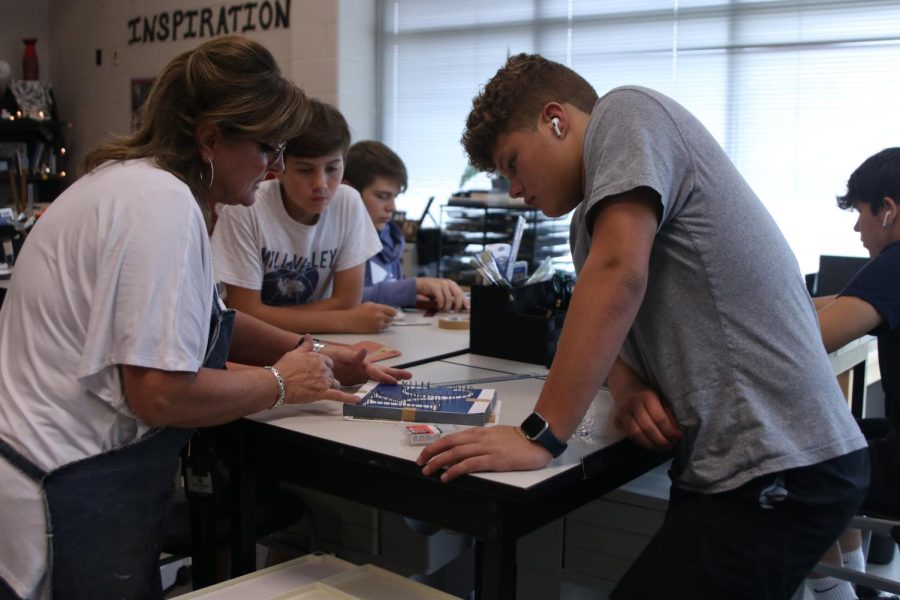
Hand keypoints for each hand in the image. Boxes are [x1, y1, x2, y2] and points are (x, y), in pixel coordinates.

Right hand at [272, 336, 359, 403]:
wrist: (276, 383)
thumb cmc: (283, 369)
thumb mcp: (295, 353)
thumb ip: (305, 345)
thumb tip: (308, 336)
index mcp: (319, 358)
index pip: (329, 363)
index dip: (322, 368)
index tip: (313, 372)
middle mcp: (324, 368)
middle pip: (331, 374)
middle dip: (323, 378)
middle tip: (309, 382)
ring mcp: (324, 380)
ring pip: (334, 384)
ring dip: (327, 387)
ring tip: (314, 389)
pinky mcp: (322, 392)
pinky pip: (339, 396)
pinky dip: (349, 398)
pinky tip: (357, 400)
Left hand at [320, 344, 411, 385]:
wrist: (316, 360)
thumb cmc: (327, 355)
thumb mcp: (338, 354)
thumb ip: (351, 355)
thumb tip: (364, 352)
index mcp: (359, 361)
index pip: (374, 369)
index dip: (384, 375)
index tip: (394, 381)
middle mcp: (361, 368)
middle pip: (381, 371)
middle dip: (394, 373)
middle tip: (409, 376)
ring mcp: (359, 374)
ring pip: (376, 378)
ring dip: (388, 380)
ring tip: (400, 383)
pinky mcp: (354, 380)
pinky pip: (366, 385)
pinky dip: (375, 388)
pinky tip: (382, 391)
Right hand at [344, 302, 396, 332]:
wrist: (349, 320)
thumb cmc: (358, 311)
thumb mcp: (369, 304)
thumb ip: (380, 307)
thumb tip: (388, 310)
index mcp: (378, 308)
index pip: (393, 311)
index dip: (392, 313)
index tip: (391, 314)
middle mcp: (379, 316)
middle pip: (391, 319)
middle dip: (389, 318)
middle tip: (384, 318)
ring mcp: (377, 324)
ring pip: (387, 325)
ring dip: (384, 323)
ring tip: (377, 321)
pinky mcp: (375, 330)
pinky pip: (382, 329)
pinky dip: (379, 328)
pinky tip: (373, 325)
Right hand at [414, 277, 469, 311]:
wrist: (419, 284)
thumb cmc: (431, 289)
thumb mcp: (443, 292)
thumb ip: (450, 297)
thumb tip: (459, 305)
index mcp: (452, 284)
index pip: (461, 293)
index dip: (465, 301)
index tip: (468, 308)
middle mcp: (448, 283)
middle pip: (458, 295)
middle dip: (458, 304)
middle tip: (456, 311)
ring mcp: (442, 284)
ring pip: (449, 298)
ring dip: (447, 306)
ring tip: (444, 309)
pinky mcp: (435, 287)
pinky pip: (441, 298)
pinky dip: (441, 304)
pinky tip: (439, 306)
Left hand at [416, 425, 550, 481]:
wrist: (537, 439)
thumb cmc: (518, 439)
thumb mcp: (495, 435)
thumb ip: (480, 441)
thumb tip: (465, 449)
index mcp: (479, 433)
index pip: (451, 438)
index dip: (435, 446)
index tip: (425, 454)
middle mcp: (479, 438)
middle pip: (449, 443)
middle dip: (431, 453)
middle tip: (420, 463)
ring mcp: (486, 448)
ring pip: (456, 453)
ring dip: (439, 462)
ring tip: (428, 471)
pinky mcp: (494, 460)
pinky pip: (470, 464)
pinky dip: (455, 470)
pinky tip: (447, 476)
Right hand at [612, 387, 680, 450]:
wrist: (624, 387)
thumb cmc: (646, 394)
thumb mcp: (659, 398)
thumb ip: (667, 414)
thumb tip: (676, 433)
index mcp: (647, 396)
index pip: (659, 418)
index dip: (669, 431)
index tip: (677, 438)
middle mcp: (633, 404)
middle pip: (648, 427)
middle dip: (660, 440)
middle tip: (670, 446)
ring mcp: (623, 412)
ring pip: (636, 434)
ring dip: (650, 444)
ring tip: (660, 448)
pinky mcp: (617, 420)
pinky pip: (629, 435)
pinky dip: (641, 443)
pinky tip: (650, 444)